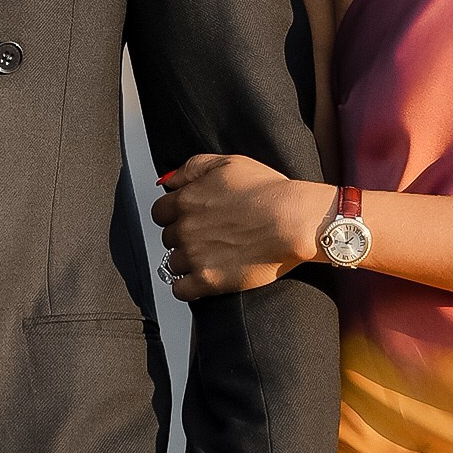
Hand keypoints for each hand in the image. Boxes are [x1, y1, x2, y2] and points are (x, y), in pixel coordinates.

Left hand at [155, 154, 330, 301]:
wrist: (293, 220)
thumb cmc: (269, 191)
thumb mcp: (229, 163)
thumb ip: (192, 167)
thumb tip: (169, 182)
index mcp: (186, 199)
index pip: (160, 212)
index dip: (176, 214)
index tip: (191, 217)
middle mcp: (185, 228)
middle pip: (168, 237)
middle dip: (186, 236)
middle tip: (211, 234)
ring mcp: (194, 255)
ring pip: (174, 263)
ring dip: (189, 261)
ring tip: (215, 255)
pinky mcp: (207, 280)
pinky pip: (180, 290)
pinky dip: (188, 287)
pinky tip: (205, 277)